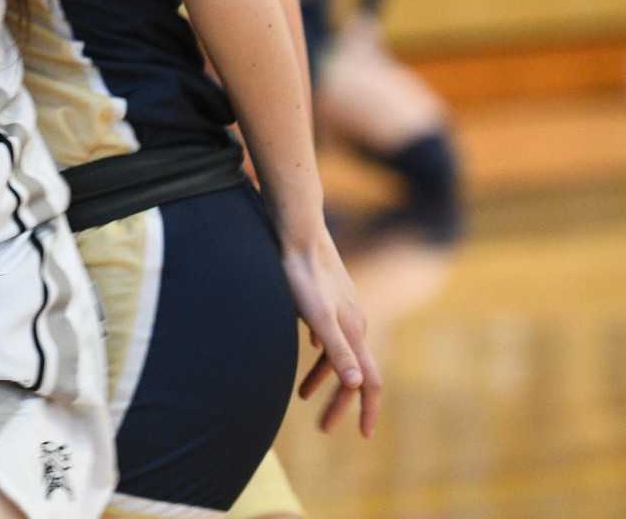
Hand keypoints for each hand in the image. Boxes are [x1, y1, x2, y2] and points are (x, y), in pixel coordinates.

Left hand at [283, 223, 383, 435]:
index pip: (369, 381)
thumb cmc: (303, 274)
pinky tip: (309, 352)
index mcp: (354, 332)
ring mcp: (342, 310)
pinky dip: (320, 352)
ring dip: (322, 378)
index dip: (366, 409)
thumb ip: (336, 349)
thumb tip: (357, 385)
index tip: (361, 434)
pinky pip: (328, 334)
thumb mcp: (317, 317)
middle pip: (352, 372)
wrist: (298, 232)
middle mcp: (354, 323)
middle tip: (323, 427)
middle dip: (340, 402)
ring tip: (301, 395)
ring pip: (337, 353)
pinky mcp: (327, 299)